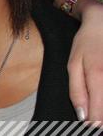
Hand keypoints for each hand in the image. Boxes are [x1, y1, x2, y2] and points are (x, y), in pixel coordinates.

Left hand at [67, 0, 102, 120]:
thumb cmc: (86, 44)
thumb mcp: (73, 64)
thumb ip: (76, 90)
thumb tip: (82, 115)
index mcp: (97, 76)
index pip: (97, 110)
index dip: (94, 123)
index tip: (91, 127)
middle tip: (98, 123)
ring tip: (101, 114)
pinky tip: (102, 98)